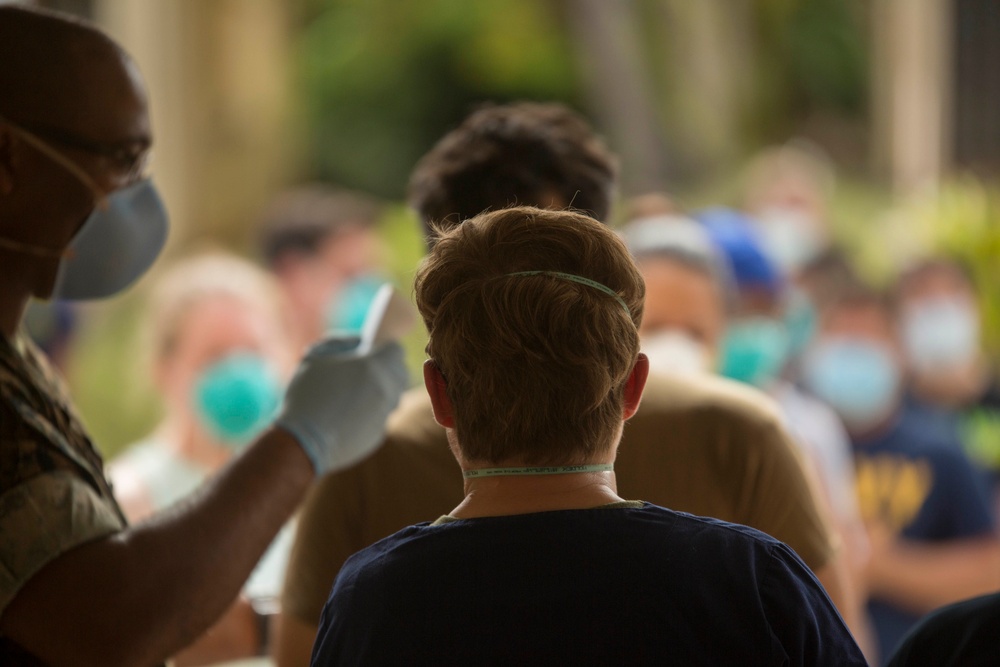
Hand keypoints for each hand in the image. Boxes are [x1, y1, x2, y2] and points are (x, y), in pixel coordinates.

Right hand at [276, 338, 407, 474]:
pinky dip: (371, 414)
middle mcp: (386, 389)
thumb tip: (359, 342)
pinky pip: (381, 418)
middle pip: (400, 374)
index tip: (370, 354)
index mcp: (374, 366)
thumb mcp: (316, 355)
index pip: (396, 351)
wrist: (302, 441)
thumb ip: (342, 341)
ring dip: (381, 392)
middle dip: (387, 370)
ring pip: (394, 397)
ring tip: (355, 394)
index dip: (383, 350)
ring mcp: (384, 414)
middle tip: (364, 373)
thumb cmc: (308, 394)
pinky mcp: (378, 435)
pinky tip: (348, 416)